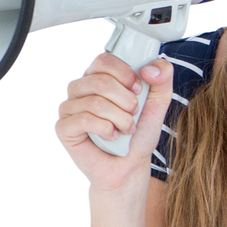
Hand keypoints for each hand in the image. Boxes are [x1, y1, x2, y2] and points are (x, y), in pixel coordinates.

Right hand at [53, 53, 174, 191]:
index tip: (138, 90)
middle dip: (126, 101)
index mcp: (97, 77)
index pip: (104, 59)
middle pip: (101, 81)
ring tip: (127, 129)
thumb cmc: (139, 134)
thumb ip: (163, 78)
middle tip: (134, 115)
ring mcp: (69, 108)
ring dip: (120, 119)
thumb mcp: (158, 103)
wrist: (130, 166)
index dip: (125, 74)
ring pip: (95, 102)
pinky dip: (106, 129)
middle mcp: (80, 89)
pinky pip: (84, 119)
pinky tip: (113, 137)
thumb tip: (149, 68)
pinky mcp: (64, 128)